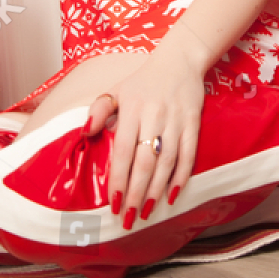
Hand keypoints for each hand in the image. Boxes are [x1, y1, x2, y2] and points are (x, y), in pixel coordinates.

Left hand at [84, 46, 203, 228]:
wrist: (180, 61)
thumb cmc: (142, 81)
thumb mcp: (116, 90)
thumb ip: (99, 110)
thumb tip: (85, 132)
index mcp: (132, 107)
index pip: (123, 149)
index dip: (118, 177)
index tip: (112, 201)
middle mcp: (154, 115)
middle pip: (145, 160)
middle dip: (135, 192)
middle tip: (127, 217)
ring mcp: (176, 120)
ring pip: (167, 161)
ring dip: (157, 189)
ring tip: (146, 211)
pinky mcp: (193, 123)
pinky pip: (188, 154)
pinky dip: (182, 176)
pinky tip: (172, 194)